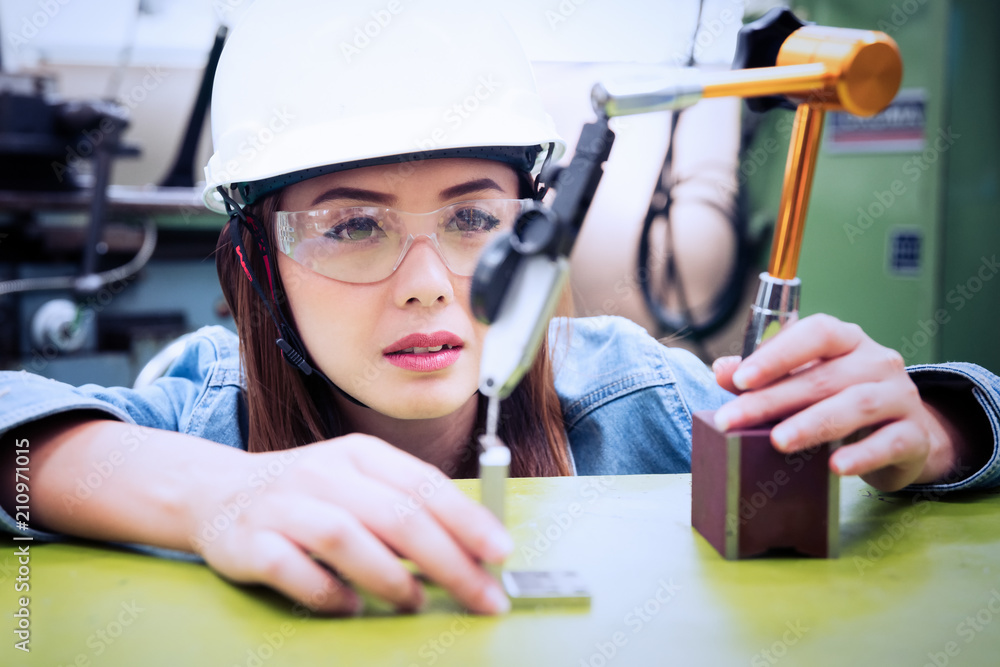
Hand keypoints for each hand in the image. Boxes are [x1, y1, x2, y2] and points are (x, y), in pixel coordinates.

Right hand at [189, 435, 511, 614]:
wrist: (215, 492)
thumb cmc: (305, 493)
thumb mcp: (356, 481)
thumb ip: (405, 505)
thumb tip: (470, 547)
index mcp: (359, 455)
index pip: (424, 485)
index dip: (467, 520)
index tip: (501, 552)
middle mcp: (324, 473)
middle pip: (397, 515)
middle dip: (449, 561)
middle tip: (482, 596)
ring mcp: (284, 506)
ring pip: (347, 537)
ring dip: (390, 576)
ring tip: (416, 601)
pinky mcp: (250, 542)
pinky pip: (294, 570)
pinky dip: (328, 593)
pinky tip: (351, 606)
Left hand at [711, 314, 961, 491]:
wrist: (904, 436)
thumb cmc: (841, 400)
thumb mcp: (804, 382)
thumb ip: (764, 375)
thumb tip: (720, 369)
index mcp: (847, 340)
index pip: (816, 333)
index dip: (777, 354)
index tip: (739, 379)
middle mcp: (877, 361)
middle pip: (823, 377)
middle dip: (772, 400)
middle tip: (732, 421)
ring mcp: (901, 396)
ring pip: (857, 405)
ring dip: (813, 424)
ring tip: (778, 442)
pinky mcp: (915, 435)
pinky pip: (890, 442)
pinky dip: (862, 455)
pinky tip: (835, 467)